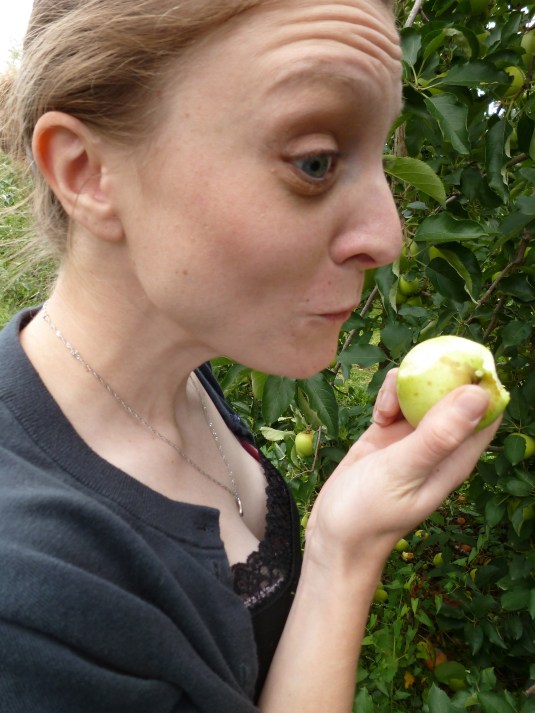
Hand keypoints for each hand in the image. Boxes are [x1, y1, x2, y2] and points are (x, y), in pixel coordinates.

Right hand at [305, 368, 499, 564]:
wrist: (334, 537)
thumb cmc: (371, 513)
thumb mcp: (404, 471)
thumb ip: (438, 434)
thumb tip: (479, 393)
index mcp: (456, 456)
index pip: (485, 409)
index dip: (480, 380)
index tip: (459, 360)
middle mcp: (440, 444)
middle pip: (452, 395)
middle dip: (439, 375)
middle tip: (417, 369)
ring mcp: (413, 439)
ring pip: (421, 394)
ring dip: (408, 387)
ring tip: (387, 408)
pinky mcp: (387, 436)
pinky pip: (396, 403)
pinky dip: (388, 399)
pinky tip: (377, 414)